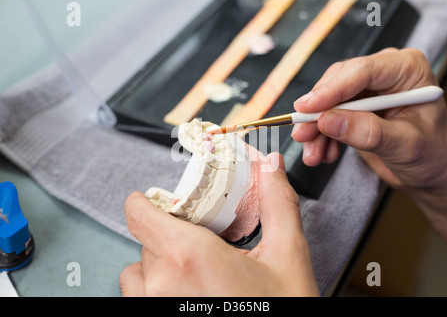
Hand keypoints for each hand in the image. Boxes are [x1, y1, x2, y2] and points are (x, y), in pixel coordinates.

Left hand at [119, 153, 318, 296]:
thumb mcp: (288, 257)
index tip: (152, 200)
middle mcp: (161, 287)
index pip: (139, 214)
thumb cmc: (283, 313)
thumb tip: (270, 167)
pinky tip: (188, 295)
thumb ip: (277, 204)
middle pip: (147, 241)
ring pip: (136, 273)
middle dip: (171, 237)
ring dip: (158, 267)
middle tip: (201, 246)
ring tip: (193, 276)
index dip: (144, 202)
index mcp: (190, 259)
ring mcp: (153, 310)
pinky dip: (155, 291)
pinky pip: (138, 299)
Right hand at [291, 48, 446, 241]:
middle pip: (338, 84)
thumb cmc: (433, 154)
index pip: (363, 71)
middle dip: (317, 113)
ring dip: (315, 129)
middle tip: (302, 135)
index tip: (307, 108)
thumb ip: (368, 132)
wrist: (430, 171)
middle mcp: (384, 74)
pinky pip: (327, 117)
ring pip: (327, 102)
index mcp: (406, 70)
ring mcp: (367, 90)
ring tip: (313, 155)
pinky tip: (324, 153)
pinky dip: (321, 136)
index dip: (331, 90)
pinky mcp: (354, 107)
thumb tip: (328, 121)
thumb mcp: (404, 145)